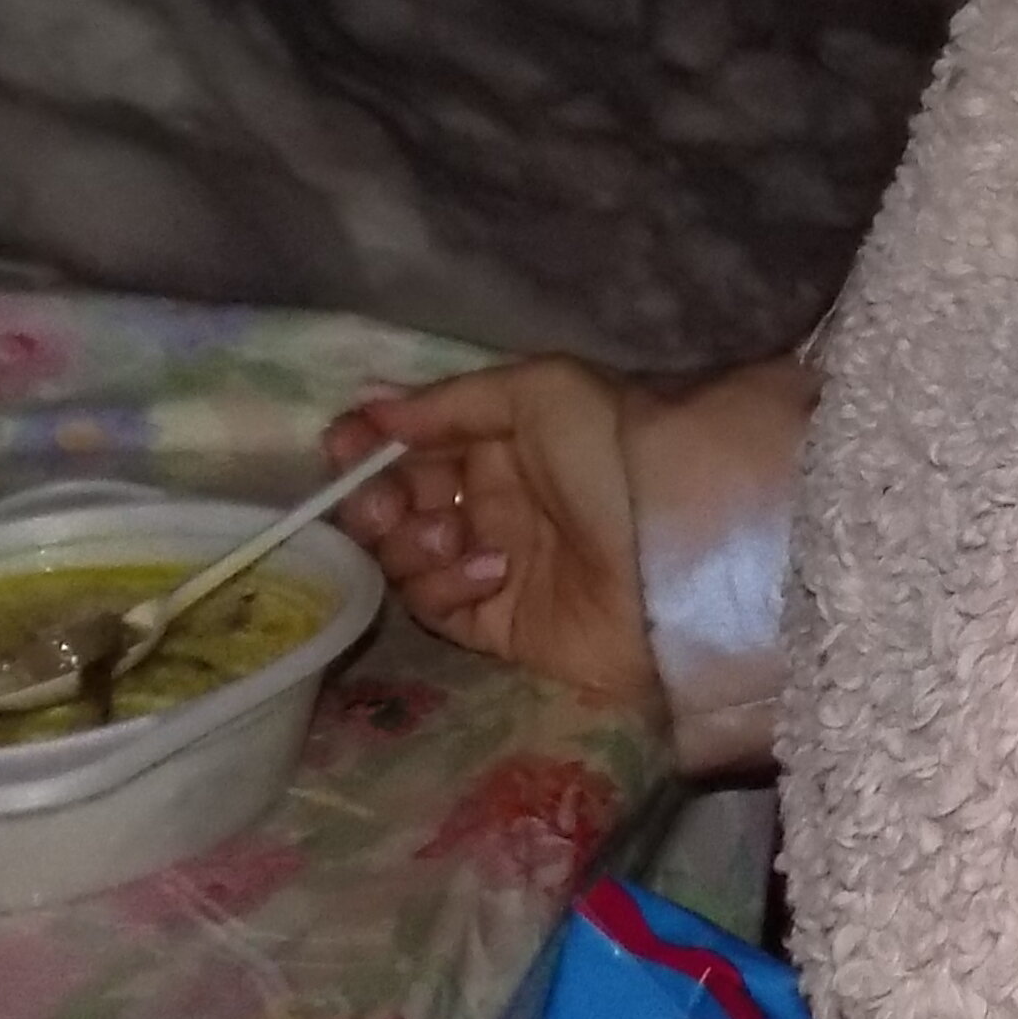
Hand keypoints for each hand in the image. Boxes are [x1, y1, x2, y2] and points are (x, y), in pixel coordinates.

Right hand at [326, 361, 662, 729]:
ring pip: (408, 559)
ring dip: (412, 544)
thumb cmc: (612, 451)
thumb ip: (450, 402)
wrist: (675, 546)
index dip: (371, 446)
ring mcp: (495, 564)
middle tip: (382, 504)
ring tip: (454, 535)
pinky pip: (439, 610)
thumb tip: (369, 408)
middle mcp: (493, 501)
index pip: (413, 444)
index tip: (343, 447)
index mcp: (502, 441)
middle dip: (376, 501)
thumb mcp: (540, 392)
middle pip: (399, 505)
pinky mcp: (501, 627)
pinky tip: (487, 571)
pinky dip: (445, 589)